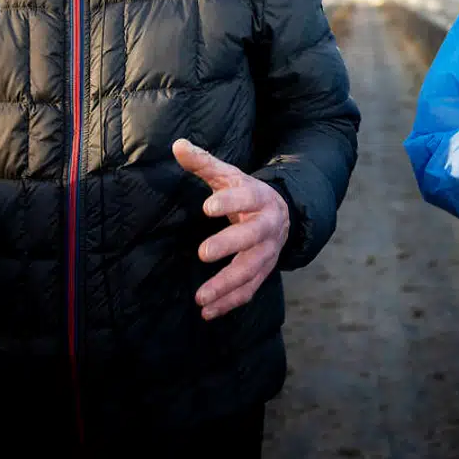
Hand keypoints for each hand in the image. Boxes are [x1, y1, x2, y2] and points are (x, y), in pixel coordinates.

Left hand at [174, 139, 290, 320]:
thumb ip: (204, 162)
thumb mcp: (228, 175)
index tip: (207, 208)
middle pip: (251, 237)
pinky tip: (208, 312)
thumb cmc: (246, 193)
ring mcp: (267, 252)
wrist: (281, 214)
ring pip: (251, 271)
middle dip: (229, 245)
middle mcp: (267, 227)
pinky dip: (229, 303)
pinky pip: (249, 290)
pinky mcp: (263, 272)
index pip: (247, 197)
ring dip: (227, 285)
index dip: (230, 202)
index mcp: (259, 198)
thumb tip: (177, 145)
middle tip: (203, 253)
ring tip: (201, 298)